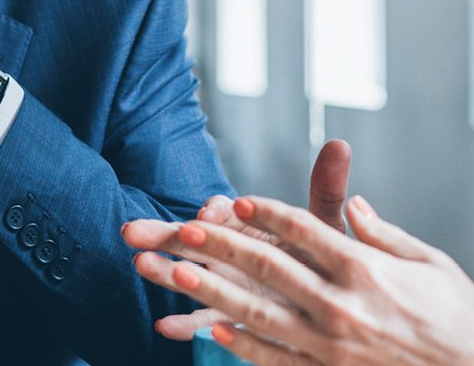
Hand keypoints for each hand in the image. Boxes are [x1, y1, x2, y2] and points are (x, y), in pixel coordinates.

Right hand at [123, 140, 353, 339]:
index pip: (224, 212)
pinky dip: (184, 325)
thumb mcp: (325, 225)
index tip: (209, 212)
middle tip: (134, 231)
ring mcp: (226, 284)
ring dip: (164, 272)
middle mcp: (231, 251)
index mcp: (248, 224)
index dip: (214, 212)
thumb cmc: (324, 258)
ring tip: (141, 266)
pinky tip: (165, 327)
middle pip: (192, 239)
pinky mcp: (229, 315)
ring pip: (189, 277)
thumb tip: (338, 146)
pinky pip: (203, 321)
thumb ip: (325, 189)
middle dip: (165, 234)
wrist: (328, 300)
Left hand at [155, 196, 473, 365]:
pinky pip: (277, 361)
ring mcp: (333, 346)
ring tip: (178, 276)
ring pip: (260, 315)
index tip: (236, 200)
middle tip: (182, 229)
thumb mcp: (430, 262)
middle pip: (269, 268)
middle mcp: (344, 305)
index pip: (304, 231)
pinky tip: (213, 332)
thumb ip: (383, 233)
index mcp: (367, 268)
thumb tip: (354, 204)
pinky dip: (243, 346)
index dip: (266, 214)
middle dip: (221, 246)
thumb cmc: (462, 316)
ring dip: (214, 293)